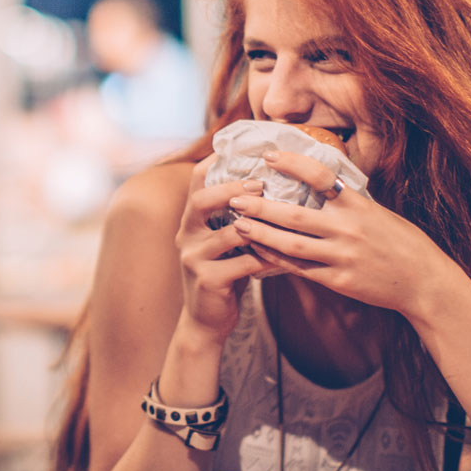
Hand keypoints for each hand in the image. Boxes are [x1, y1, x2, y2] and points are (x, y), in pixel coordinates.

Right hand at [174, 162, 267, 338]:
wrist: (205, 321)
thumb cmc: (224, 274)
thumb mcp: (224, 242)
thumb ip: (236, 217)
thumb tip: (271, 184)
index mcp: (191, 221)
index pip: (197, 181)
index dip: (218, 161)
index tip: (245, 149)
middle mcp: (186, 235)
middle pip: (202, 200)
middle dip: (233, 188)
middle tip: (261, 184)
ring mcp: (194, 259)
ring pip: (227, 233)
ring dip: (257, 225)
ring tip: (281, 218)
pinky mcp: (208, 280)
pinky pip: (242, 264)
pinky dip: (265, 258)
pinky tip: (283, 256)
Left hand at [225, 149, 460, 315]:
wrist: (424, 282)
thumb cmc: (402, 241)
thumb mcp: (378, 212)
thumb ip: (347, 201)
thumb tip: (318, 181)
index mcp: (360, 205)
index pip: (321, 176)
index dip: (292, 163)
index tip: (267, 155)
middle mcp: (349, 229)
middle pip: (295, 215)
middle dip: (261, 206)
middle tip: (234, 196)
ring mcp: (342, 257)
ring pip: (291, 245)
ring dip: (261, 234)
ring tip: (238, 224)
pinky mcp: (339, 281)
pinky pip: (300, 269)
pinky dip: (276, 259)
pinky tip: (258, 251)